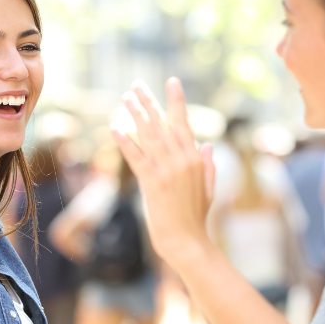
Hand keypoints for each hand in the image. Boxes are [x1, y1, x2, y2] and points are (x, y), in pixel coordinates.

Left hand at [111, 78, 215, 270]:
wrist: (187, 241)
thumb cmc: (197, 218)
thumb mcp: (209, 189)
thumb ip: (208, 166)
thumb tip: (208, 146)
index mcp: (195, 160)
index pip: (184, 123)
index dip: (177, 101)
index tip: (171, 82)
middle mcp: (182, 161)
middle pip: (162, 125)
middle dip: (149, 103)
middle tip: (136, 85)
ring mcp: (166, 171)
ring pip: (148, 136)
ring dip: (135, 115)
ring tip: (125, 98)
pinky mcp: (151, 183)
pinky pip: (135, 158)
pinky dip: (124, 142)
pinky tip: (115, 127)